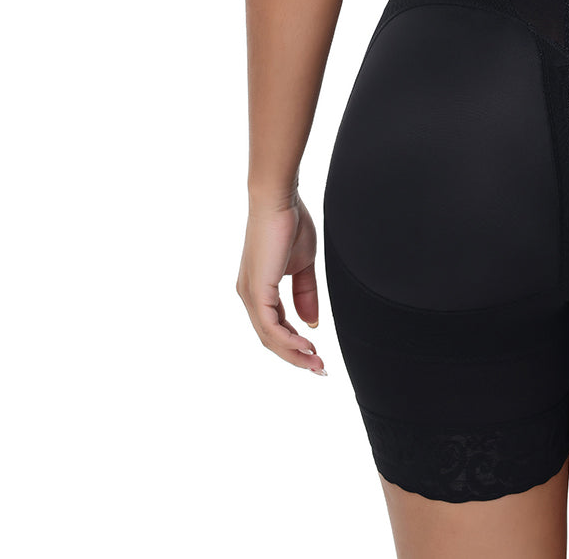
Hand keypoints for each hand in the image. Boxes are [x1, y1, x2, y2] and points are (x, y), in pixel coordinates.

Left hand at [236, 191, 326, 374]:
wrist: (279, 199)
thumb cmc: (290, 223)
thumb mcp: (303, 264)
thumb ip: (306, 293)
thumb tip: (311, 322)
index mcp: (258, 289)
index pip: (275, 326)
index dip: (295, 344)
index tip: (317, 354)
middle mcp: (249, 295)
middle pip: (270, 338)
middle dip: (296, 356)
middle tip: (319, 368)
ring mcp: (250, 294)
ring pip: (270, 337)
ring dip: (294, 353)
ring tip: (317, 362)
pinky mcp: (256, 290)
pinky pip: (271, 326)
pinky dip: (289, 340)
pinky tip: (306, 346)